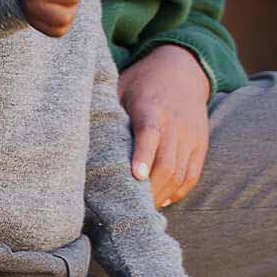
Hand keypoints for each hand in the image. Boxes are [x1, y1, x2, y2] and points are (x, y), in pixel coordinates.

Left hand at [119, 44, 211, 208]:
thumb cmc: (142, 81)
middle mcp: (175, 124)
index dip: (143, 156)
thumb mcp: (120, 86)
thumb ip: (106, 109)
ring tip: (142, 207)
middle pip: (167, 163)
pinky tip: (162, 199)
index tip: (136, 176)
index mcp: (151, 108)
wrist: (184, 69)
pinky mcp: (201, 145)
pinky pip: (192, 175)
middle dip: (149, 188)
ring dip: (162, 194)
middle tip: (130, 205)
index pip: (150, 134)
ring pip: (180, 173)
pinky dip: (178, 191)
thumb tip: (75, 130)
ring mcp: (191, 136)